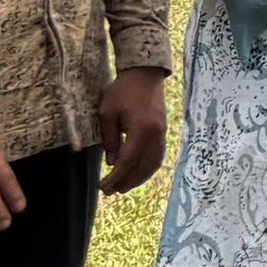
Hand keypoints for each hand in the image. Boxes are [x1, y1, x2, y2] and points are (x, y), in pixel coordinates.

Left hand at [95, 70, 168, 195]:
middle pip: (141, 167)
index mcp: (141, 130)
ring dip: (138, 178)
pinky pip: (158, 156)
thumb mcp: (107, 114)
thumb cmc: (122, 90)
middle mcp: (155, 135)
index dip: (115, 177)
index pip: (127, 162)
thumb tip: (113, 162)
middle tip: (109, 192)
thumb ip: (110, 140)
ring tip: (123, 187)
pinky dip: (148, 168)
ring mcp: (162, 133)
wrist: (145, 74)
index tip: (102, 187)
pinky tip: (139, 173)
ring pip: (153, 164)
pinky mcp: (163, 131)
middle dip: (126, 181)